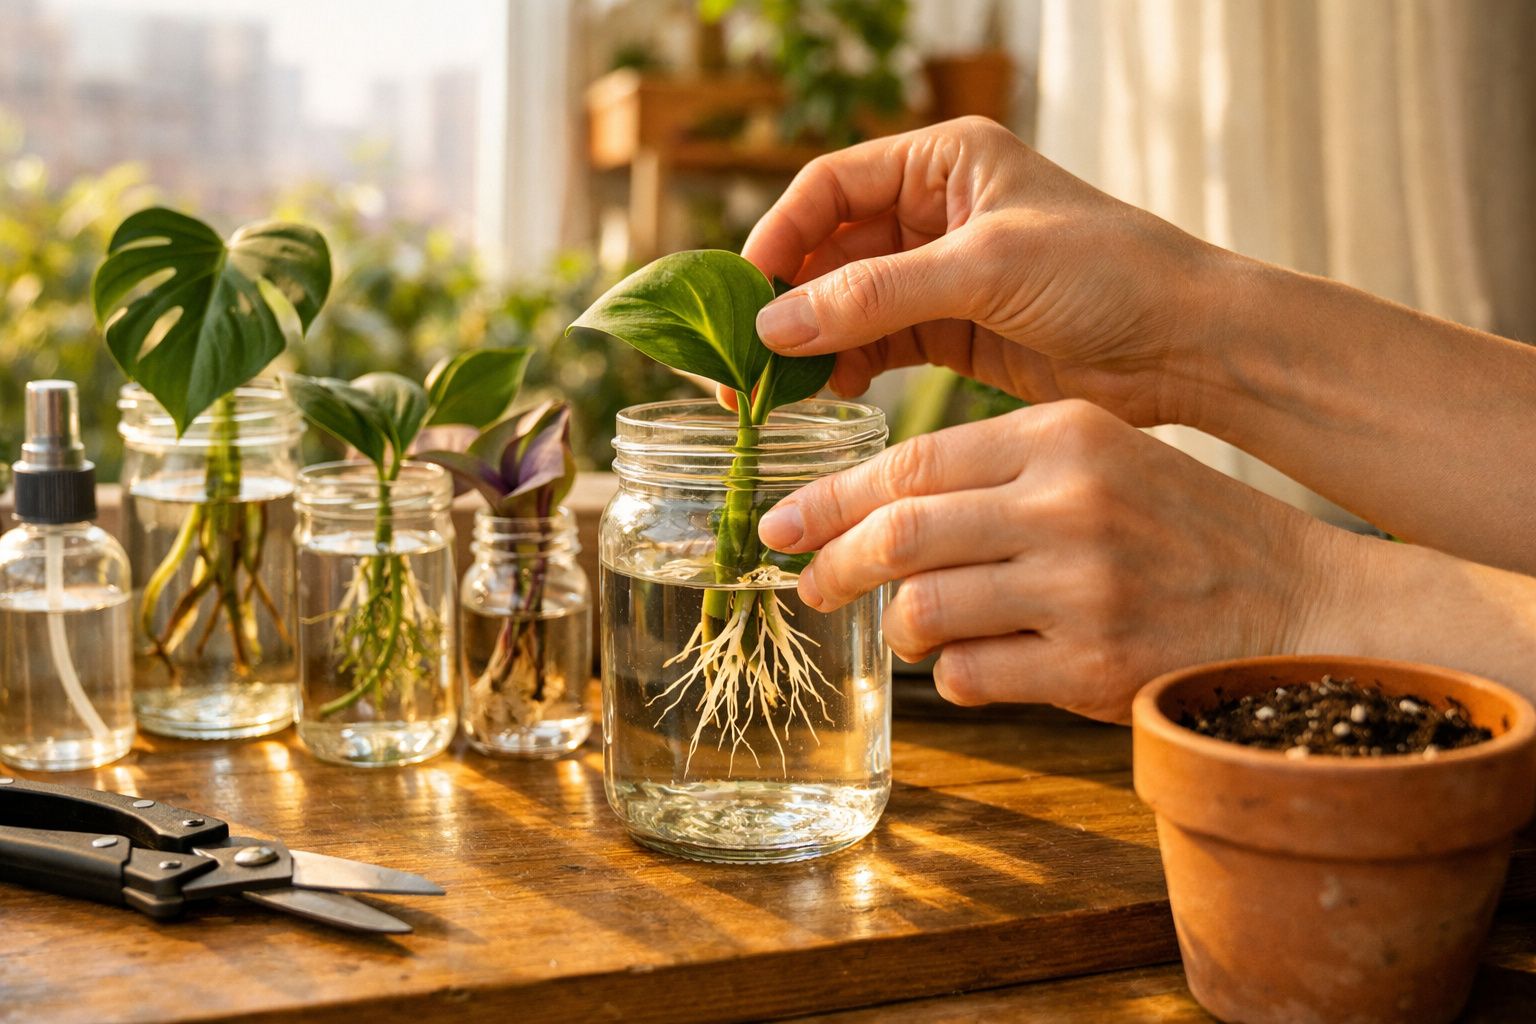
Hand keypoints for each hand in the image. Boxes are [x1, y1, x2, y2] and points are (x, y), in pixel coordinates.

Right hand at [742, 117, 1238, 426]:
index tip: (744, 296)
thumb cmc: (1107, 273)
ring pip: (846, 303)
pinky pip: (877, 344)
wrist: (1186, 344)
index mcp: (944, 162)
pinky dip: (848, 367)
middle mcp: (933, 211)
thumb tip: (775, 325)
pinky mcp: (952, 331)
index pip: (829, 187)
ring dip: (811, 341)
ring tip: (780, 387)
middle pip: (828, 249)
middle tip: (743, 358)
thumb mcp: (985, 269)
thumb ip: (876, 295)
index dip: (779, 237)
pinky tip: (832, 392)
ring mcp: (939, 274)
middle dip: (785, 301)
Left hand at [758, 400, 1347, 721]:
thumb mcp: (1099, 459)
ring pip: (923, 608)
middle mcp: (1068, 504)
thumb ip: (995, 472)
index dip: (830, 498)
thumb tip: (872, 509)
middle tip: (805, 584)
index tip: (780, 522)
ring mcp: (1081, 589)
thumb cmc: (1181, 527)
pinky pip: (969, 675)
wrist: (1295, 603)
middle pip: (900, 534)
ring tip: (909, 625)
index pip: (912, 462)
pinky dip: (952, 675)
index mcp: (1063, 435)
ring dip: (898, 625)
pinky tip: (977, 662)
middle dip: (832, 564)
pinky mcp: (1091, 666)